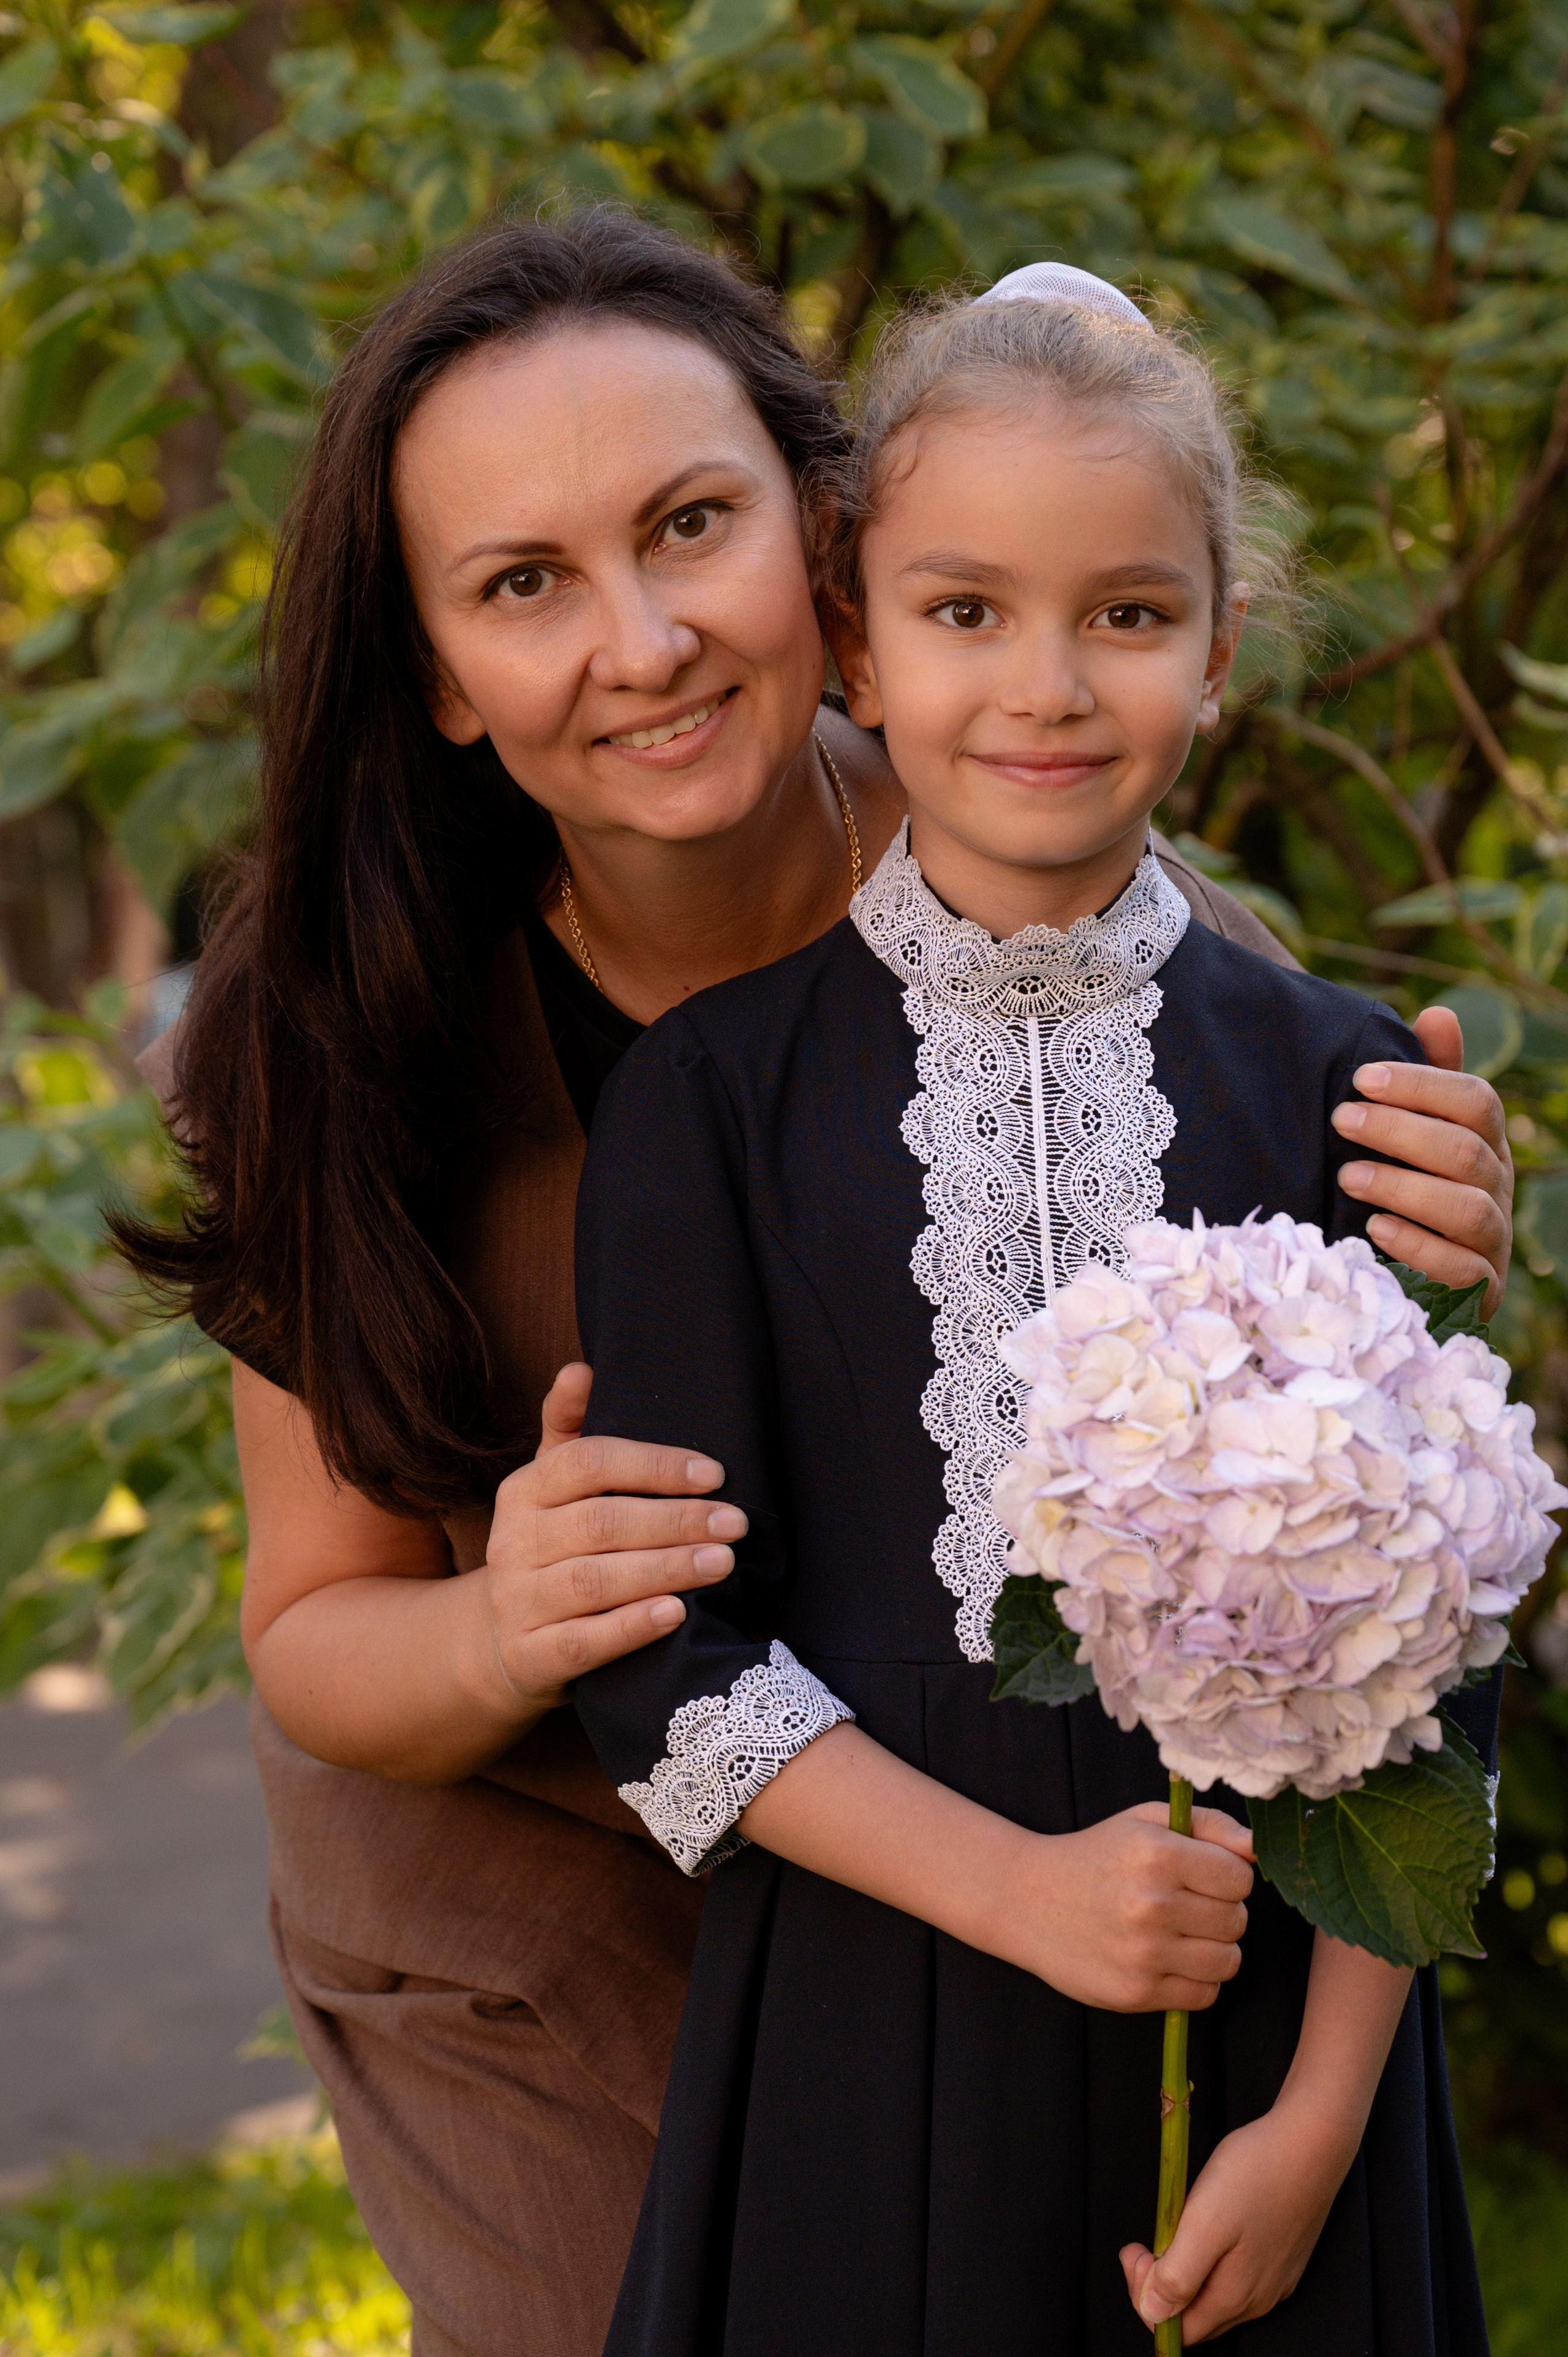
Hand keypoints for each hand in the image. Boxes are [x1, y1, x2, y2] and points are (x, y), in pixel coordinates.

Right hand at [481, 1362, 743, 1710]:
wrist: (501, 1644)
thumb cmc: (549, 1548)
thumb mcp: (551, 1487)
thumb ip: (570, 1430)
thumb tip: (581, 1369)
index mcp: (524, 1490)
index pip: (587, 1463)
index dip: (653, 1465)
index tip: (714, 1473)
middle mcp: (514, 1542)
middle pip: (600, 1523)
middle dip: (675, 1521)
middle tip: (735, 1522)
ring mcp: (518, 1602)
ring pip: (595, 1582)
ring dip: (665, 1570)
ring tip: (722, 1563)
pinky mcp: (531, 1657)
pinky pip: (584, 1642)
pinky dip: (632, 1627)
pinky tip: (677, 1615)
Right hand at [995, 1802, 1253, 2011]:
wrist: (1029, 1900)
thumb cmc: (1098, 1856)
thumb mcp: (1146, 1822)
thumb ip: (1209, 1825)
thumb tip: (1258, 1850)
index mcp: (1155, 1854)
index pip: (1239, 1878)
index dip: (1228, 1877)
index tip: (1203, 1876)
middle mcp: (1150, 1904)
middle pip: (1237, 1921)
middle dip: (1221, 1912)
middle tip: (1188, 1905)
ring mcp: (1143, 1953)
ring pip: (1228, 1961)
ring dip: (1214, 1949)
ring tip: (1181, 1934)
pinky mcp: (1136, 1992)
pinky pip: (1204, 1995)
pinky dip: (1195, 1979)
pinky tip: (1167, 1960)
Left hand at [1119, 2094, 1352, 2341]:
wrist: (1311, 2141)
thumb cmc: (1255, 2174)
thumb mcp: (1204, 2221)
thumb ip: (1178, 2275)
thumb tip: (1153, 2314)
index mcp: (1235, 2297)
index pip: (1177, 2331)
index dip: (1146, 2298)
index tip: (1137, 2251)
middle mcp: (1258, 2299)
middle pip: (1195, 2315)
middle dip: (1160, 2284)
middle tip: (1147, 2240)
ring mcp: (1274, 2279)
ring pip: (1214, 2294)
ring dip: (1184, 2269)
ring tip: (1174, 2227)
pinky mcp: (1283, 2256)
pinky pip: (1237, 2276)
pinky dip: (1210, 2260)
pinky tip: (1207, 2225)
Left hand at [1333, 1007, 1512, 1316]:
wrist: (1420, 1276)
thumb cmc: (1410, 1184)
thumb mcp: (1416, 1131)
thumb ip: (1429, 1080)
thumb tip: (1439, 1012)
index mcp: (1486, 1142)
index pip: (1476, 1101)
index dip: (1422, 1085)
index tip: (1361, 1076)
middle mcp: (1498, 1187)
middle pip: (1466, 1151)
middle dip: (1401, 1132)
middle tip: (1342, 1120)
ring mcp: (1493, 1240)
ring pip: (1467, 1209)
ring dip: (1404, 1188)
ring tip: (1347, 1175)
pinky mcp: (1480, 1289)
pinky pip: (1462, 1270)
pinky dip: (1419, 1247)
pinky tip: (1375, 1229)